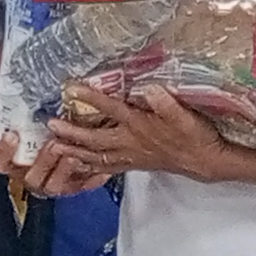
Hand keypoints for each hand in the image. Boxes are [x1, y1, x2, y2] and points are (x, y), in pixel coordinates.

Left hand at [41, 78, 235, 187]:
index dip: (90, 97)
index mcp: (139, 125)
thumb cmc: (195, 135)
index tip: (70, 88)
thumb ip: (166, 103)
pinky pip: (105, 167)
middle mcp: (130, 142)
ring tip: (54, 148)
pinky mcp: (133, 164)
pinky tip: (78, 164)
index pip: (110, 109)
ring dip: (74, 152)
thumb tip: (148, 88)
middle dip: (71, 133)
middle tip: (50, 125)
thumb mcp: (185, 115)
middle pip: (94, 139)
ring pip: (96, 156)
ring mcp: (130, 155)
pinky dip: (89, 166)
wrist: (205, 161)